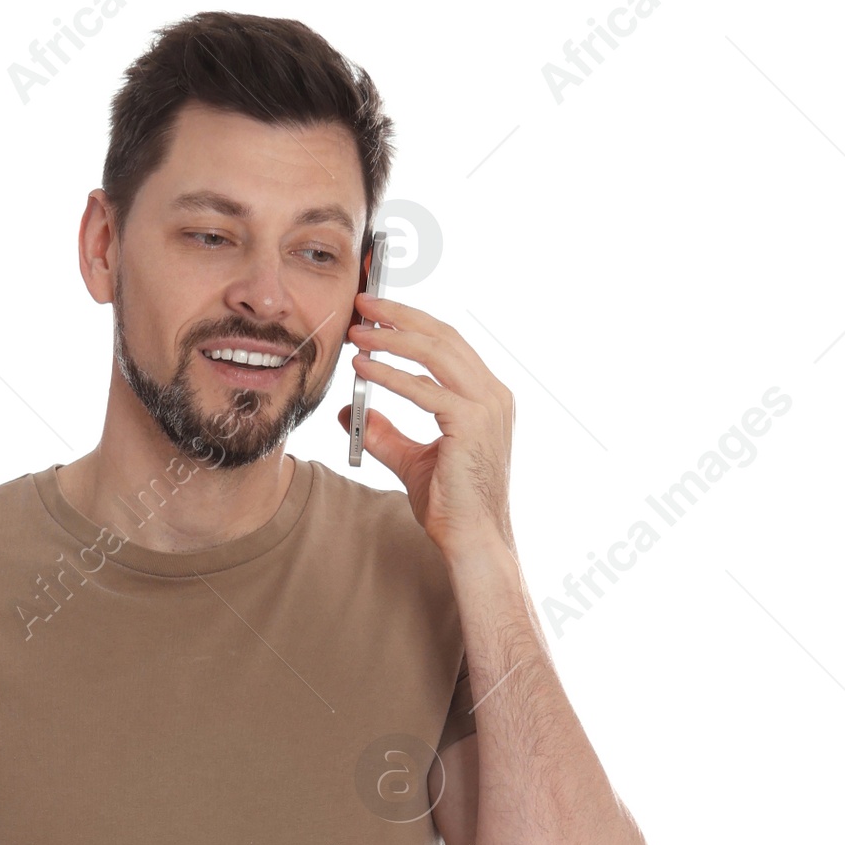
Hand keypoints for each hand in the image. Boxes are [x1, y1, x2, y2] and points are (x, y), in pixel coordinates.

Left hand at [340, 302, 513, 563]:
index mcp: (487, 397)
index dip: (412, 323)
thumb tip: (351, 412)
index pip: (448, 345)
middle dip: (400, 316)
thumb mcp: (411, 460)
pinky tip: (363, 367)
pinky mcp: (472, 423)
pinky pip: (424, 389)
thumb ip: (385, 432)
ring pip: (435, 353)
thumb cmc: (451, 506)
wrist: (473, 540)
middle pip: (443, 337)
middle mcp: (493, 395)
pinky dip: (390, 374)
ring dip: (392, 337)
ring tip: (357, 331)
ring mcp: (487, 406)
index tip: (378, 313)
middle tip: (363, 304)